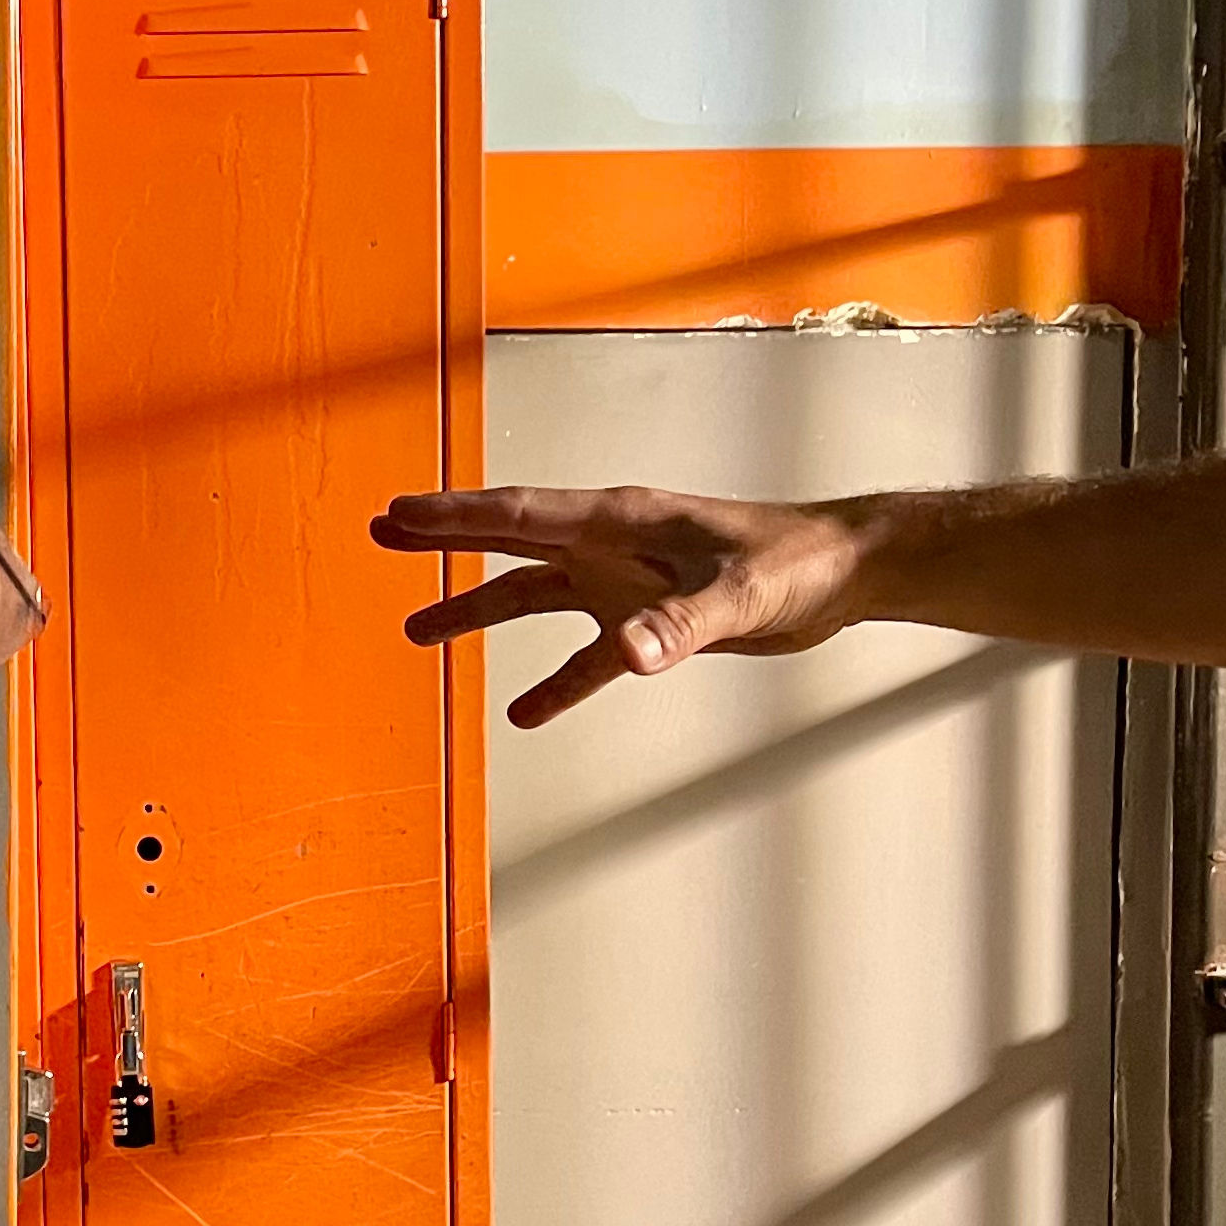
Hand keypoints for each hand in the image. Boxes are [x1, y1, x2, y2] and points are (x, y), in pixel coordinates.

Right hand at [371, 483, 874, 727]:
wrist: (842, 572)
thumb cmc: (796, 562)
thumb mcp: (737, 598)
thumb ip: (679, 626)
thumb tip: (626, 655)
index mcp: (619, 521)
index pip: (519, 516)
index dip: (454, 516)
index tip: (399, 514)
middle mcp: (611, 545)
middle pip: (509, 541)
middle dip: (444, 537)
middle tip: (384, 531)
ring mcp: (625, 581)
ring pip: (533, 595)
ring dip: (477, 610)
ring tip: (418, 629)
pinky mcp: (650, 620)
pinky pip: (586, 658)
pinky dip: (556, 684)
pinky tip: (525, 712)